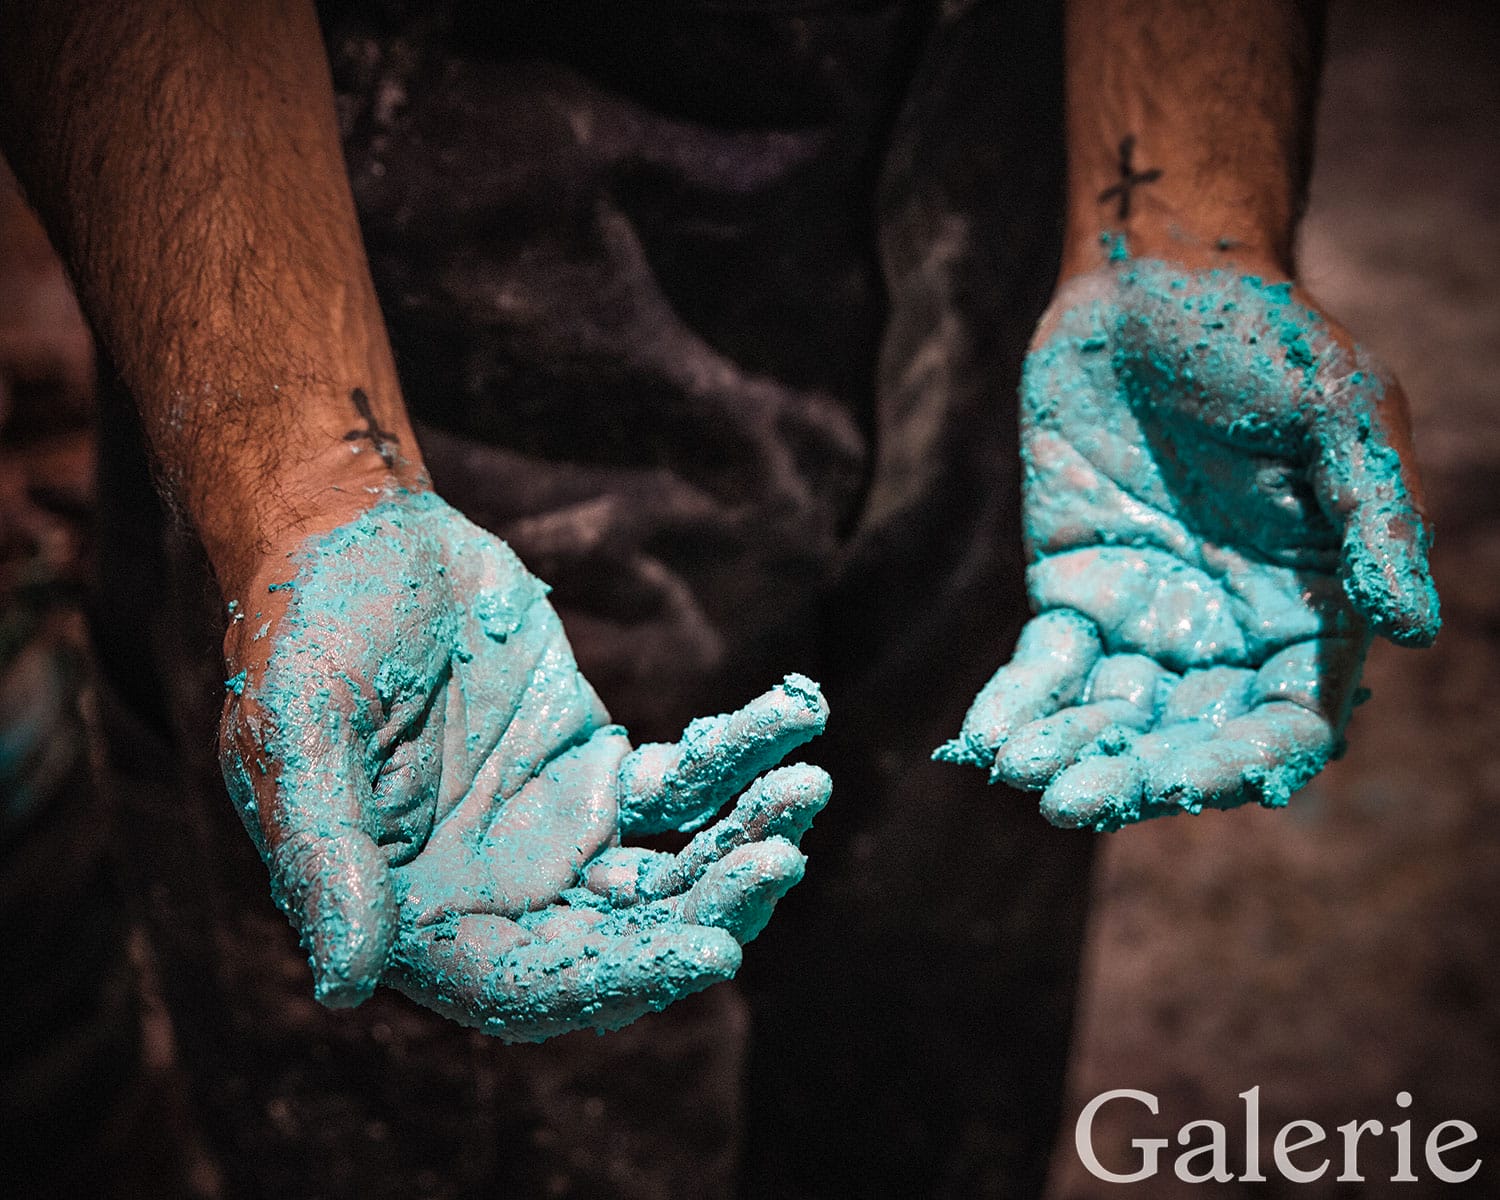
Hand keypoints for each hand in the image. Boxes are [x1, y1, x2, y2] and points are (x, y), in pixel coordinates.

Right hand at [220, 489, 829, 1040]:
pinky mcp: (599, 768)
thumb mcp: (294, 738)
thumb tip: (345, 981)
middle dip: (708, 910)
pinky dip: (742, 759)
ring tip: (804, 784)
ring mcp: (557, 831)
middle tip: (778, 859)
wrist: (357, 542)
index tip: (712, 950)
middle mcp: (498, 892)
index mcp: (420, 916)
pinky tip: (795, 717)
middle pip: (623, 938)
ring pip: (670, 870)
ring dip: (743, 838)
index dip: (618, 978)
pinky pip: (685, 783)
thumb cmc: (304, 636)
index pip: (530, 984)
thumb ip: (323, 857)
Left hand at [936, 260, 1438, 830]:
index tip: (1209, 785)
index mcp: (1311, 609)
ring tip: (1024, 775)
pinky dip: (1017, 705)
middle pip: (1189, 737)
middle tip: (1078, 800)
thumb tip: (1410, 632)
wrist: (1150, 284)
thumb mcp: (1342, 414)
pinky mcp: (1072, 591)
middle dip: (1138, 776)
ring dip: (1071, 754)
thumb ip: (1376, 521)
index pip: (1287, 716)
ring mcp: (1146, 617)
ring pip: (1113, 717)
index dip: (1250, 757)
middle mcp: (1229, 633)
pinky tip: (982, 741)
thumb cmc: (1263, 340)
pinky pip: (1046, 666)